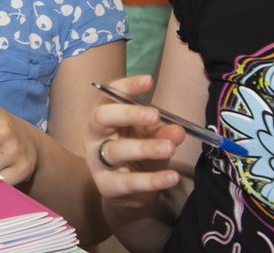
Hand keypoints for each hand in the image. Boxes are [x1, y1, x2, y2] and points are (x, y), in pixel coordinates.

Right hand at [85, 75, 185, 200]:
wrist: (129, 193)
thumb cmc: (138, 155)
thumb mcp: (152, 138)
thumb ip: (163, 131)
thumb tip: (179, 129)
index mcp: (105, 115)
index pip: (111, 95)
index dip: (127, 86)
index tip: (149, 81)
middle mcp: (95, 134)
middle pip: (103, 117)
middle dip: (128, 113)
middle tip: (155, 114)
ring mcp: (97, 160)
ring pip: (116, 150)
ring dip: (144, 147)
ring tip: (169, 148)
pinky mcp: (106, 185)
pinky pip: (128, 182)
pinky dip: (151, 180)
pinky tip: (171, 176)